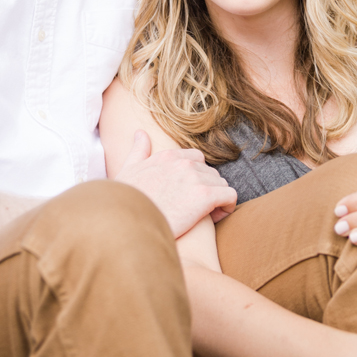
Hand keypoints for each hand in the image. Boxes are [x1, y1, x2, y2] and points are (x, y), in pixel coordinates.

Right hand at [114, 131, 236, 237]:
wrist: (128, 224)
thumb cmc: (126, 201)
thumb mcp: (129, 170)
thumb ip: (139, 150)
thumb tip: (141, 132)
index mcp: (168, 156)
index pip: (196, 159)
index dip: (196, 177)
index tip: (189, 194)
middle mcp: (184, 163)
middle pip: (210, 173)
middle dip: (207, 188)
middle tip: (197, 207)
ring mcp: (195, 178)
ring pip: (221, 184)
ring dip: (217, 198)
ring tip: (206, 215)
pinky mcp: (205, 196)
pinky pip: (230, 196)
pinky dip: (227, 207)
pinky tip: (215, 217)